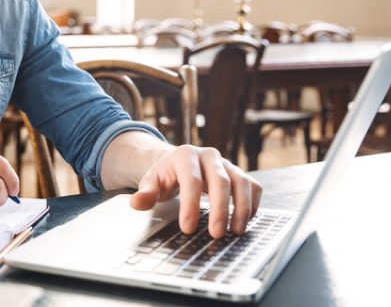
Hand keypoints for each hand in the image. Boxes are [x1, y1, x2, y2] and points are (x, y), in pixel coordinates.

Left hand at [129, 145, 261, 238]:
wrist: (179, 163)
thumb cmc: (166, 175)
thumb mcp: (151, 182)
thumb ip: (145, 193)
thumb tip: (137, 203)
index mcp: (184, 155)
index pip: (191, 180)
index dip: (190, 205)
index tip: (188, 228)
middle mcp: (209, 156)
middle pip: (220, 181)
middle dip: (220, 210)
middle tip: (216, 234)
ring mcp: (227, 163)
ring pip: (241, 182)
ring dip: (242, 208)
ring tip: (236, 231)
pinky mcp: (239, 173)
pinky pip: (253, 186)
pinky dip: (253, 203)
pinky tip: (246, 221)